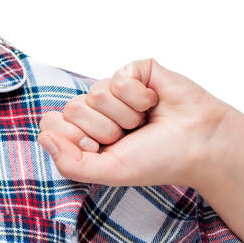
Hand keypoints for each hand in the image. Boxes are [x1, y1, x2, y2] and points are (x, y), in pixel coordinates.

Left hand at [37, 57, 232, 187]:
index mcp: (86, 132)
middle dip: (105, 129)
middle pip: (72, 110)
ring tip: (145, 121)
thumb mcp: (109, 171)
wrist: (201, 143)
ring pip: (96, 94)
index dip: (75, 139)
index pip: (52, 125)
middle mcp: (96, 109)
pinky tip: (154, 102)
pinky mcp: (135, 70)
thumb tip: (42, 136)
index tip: (102, 149)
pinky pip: (119, 78)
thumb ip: (68, 163)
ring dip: (126, 115)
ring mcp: (115, 88)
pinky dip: (139, 96)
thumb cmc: (159, 159)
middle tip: (131, 135)